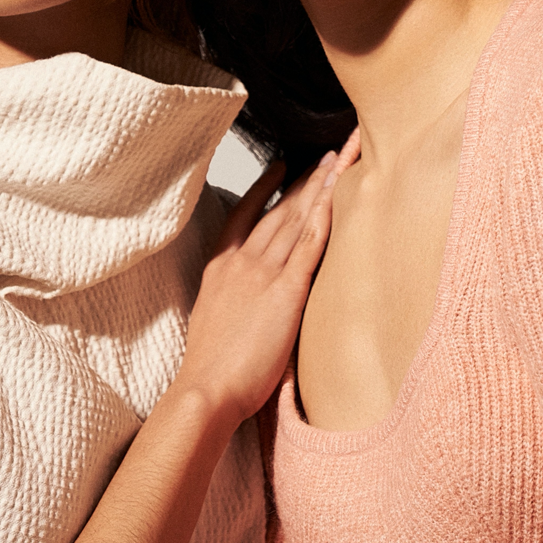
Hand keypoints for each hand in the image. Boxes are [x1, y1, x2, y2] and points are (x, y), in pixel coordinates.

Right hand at [176, 153, 339, 423]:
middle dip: (303, 180)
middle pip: (277, 211)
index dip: (264, 188)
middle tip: (325, 154)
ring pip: (295, 219)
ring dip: (318, 187)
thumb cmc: (210, 370)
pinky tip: (334, 194)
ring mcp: (262, 273)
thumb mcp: (212, 321)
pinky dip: (323, 215)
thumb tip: (246, 304)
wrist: (206, 388)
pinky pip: (309, 244)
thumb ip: (230, 302)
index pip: (244, 215)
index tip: (280, 166)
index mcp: (220, 268)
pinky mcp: (285, 290)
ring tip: (336, 161)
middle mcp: (240, 263)